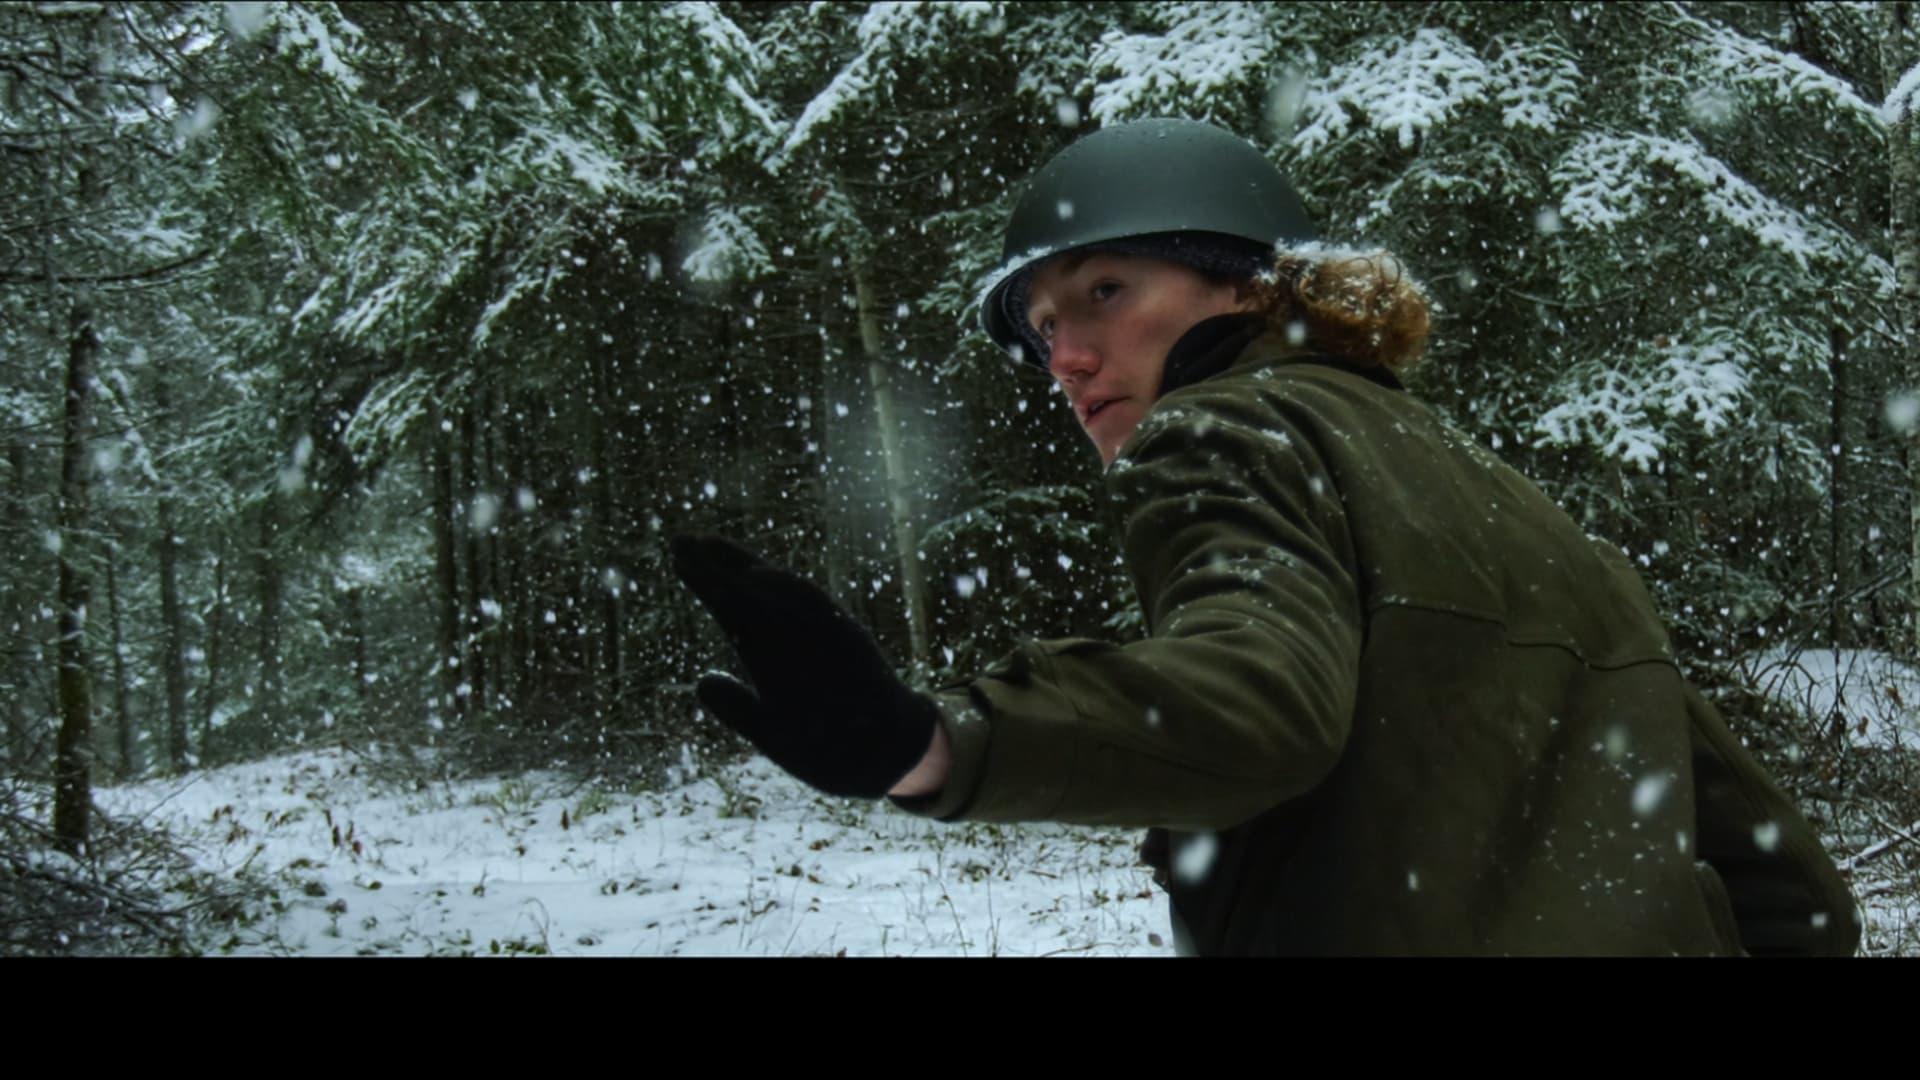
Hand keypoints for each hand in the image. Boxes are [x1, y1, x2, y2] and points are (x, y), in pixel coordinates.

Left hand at [671, 534, 940, 798]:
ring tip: (710, 548)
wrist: (883, 761)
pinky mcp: (848, 641)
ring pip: (779, 592)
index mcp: (773, 655)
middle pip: (750, 593)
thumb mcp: (770, 730)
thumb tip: (702, 682)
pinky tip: (755, 574)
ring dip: (746, 568)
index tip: (678, 555)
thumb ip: (737, 707)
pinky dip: (786, 590)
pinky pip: (815, 609)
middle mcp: (795, 637)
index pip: (735, 608)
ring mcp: (822, 636)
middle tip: (681, 539)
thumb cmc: (827, 747)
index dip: (706, 581)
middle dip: (717, 565)